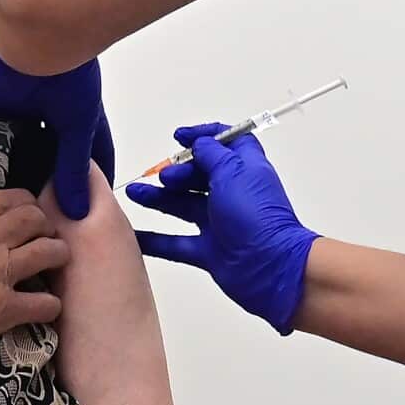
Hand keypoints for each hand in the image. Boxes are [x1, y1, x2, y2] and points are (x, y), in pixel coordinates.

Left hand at [0, 0, 114, 218]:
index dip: (94, 186)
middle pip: (55, 160)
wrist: (31, 42)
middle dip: (53, 185)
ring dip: (22, 173)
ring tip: (17, 212)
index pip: (93, 160)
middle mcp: (56, 120)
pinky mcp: (0, 112)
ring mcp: (28, 116)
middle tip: (47, 223)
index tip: (92, 216)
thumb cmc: (68, 77)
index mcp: (84, 120)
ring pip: (25, 153)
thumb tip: (77, 211)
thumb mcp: (78, 127)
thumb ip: (73, 167)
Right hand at [0, 188, 69, 369]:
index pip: (8, 197)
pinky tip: (45, 304)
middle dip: (45, 223)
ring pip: (50, 252)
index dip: (23, 201)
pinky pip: (46, 302)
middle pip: (35, 219)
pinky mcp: (3, 310)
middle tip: (44, 232)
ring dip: (57, 254)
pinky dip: (50, 303)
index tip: (24, 209)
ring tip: (55, 258)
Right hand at [126, 123, 318, 334]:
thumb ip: (211, 153)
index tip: (180, 137)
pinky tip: (132, 234)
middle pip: (199, 174)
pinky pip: (175, 242)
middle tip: (165, 176)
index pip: (226, 143)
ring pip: (183, 205)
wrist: (271, 268)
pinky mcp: (209, 251)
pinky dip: (154, 239)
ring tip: (134, 192)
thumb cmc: (256, 216)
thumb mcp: (233, 171)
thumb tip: (198, 143)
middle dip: (178, 170)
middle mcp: (232, 194)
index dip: (203, 136)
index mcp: (244, 170)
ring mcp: (220, 223)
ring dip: (158, 197)